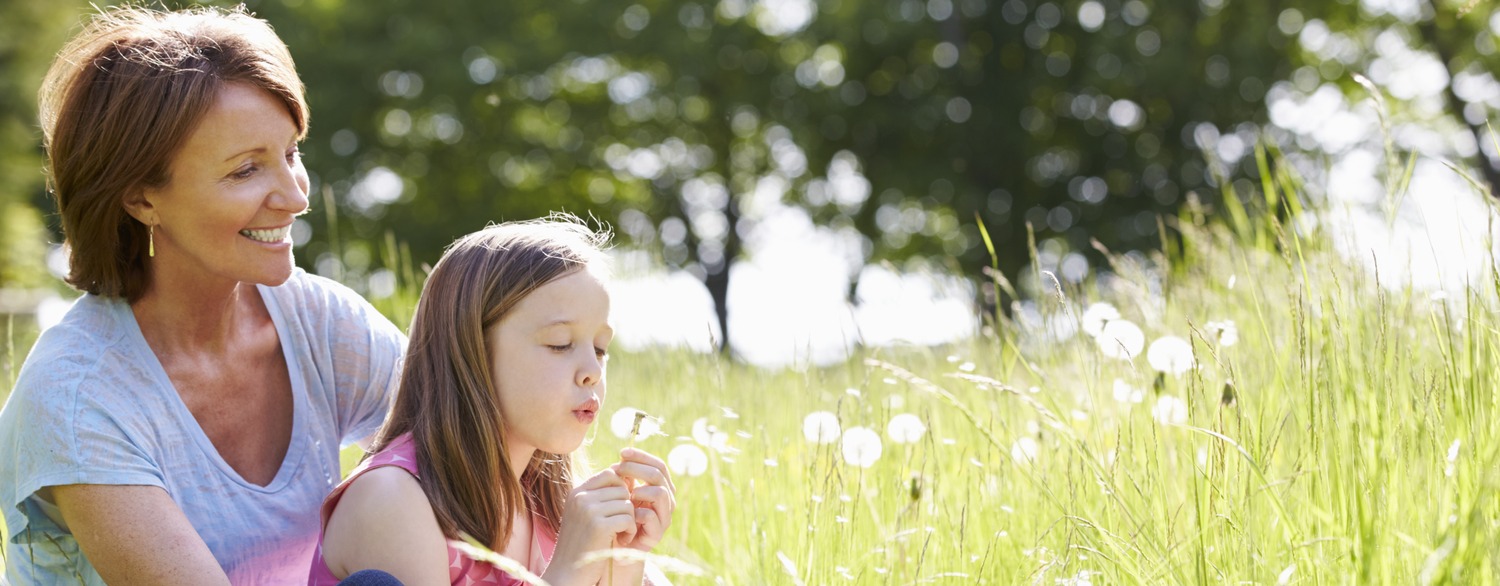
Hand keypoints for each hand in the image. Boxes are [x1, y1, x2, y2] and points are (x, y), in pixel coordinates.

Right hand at [544, 468, 637, 585]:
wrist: (567, 572)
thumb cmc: (581, 544)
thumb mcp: (585, 515)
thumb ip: (600, 496)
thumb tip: (627, 477)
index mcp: (576, 492)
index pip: (610, 474)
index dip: (622, 489)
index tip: (620, 508)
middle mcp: (580, 497)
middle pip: (621, 489)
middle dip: (628, 507)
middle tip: (623, 525)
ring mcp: (588, 510)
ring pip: (627, 503)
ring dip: (630, 520)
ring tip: (622, 534)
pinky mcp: (599, 526)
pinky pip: (628, 518)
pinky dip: (630, 531)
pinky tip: (623, 541)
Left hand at [610, 447, 675, 553]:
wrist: (614, 548)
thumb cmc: (617, 516)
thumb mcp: (620, 493)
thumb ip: (625, 477)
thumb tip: (623, 456)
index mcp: (660, 488)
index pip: (658, 465)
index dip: (642, 456)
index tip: (623, 452)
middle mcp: (667, 501)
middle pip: (659, 475)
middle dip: (636, 468)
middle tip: (618, 469)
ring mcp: (664, 518)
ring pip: (660, 493)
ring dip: (638, 490)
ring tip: (624, 495)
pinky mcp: (657, 534)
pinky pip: (650, 515)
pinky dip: (635, 512)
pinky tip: (625, 513)